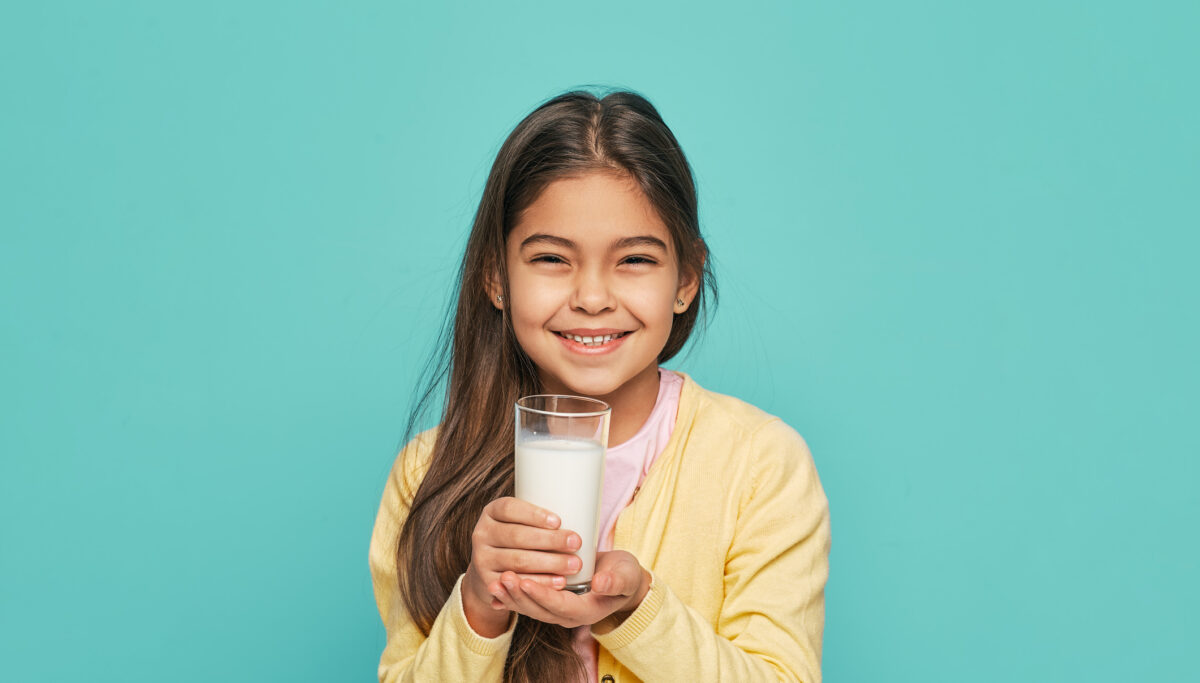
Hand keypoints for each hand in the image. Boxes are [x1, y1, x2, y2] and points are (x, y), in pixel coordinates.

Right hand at [462, 497, 582, 636]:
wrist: (490, 570)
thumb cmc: (517, 538)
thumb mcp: (520, 521)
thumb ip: (539, 517)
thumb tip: (580, 510)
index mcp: (491, 512)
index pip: (509, 508)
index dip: (533, 514)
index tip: (558, 521)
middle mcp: (481, 533)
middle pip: (517, 535)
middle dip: (550, 540)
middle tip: (576, 543)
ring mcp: (482, 559)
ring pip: (518, 560)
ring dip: (550, 563)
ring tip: (574, 564)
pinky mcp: (488, 583)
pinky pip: (517, 583)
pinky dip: (541, 583)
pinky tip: (559, 581)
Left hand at [491, 550, 650, 628]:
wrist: (620, 581)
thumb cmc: (624, 575)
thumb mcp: (626, 576)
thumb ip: (615, 581)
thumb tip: (602, 583)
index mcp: (585, 611)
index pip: (559, 605)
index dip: (541, 594)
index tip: (524, 581)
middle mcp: (567, 616)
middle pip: (539, 609)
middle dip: (519, 595)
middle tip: (503, 578)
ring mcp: (556, 610)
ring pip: (529, 607)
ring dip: (511, 596)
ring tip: (494, 582)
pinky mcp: (549, 602)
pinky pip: (527, 603)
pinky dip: (510, 598)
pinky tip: (493, 592)